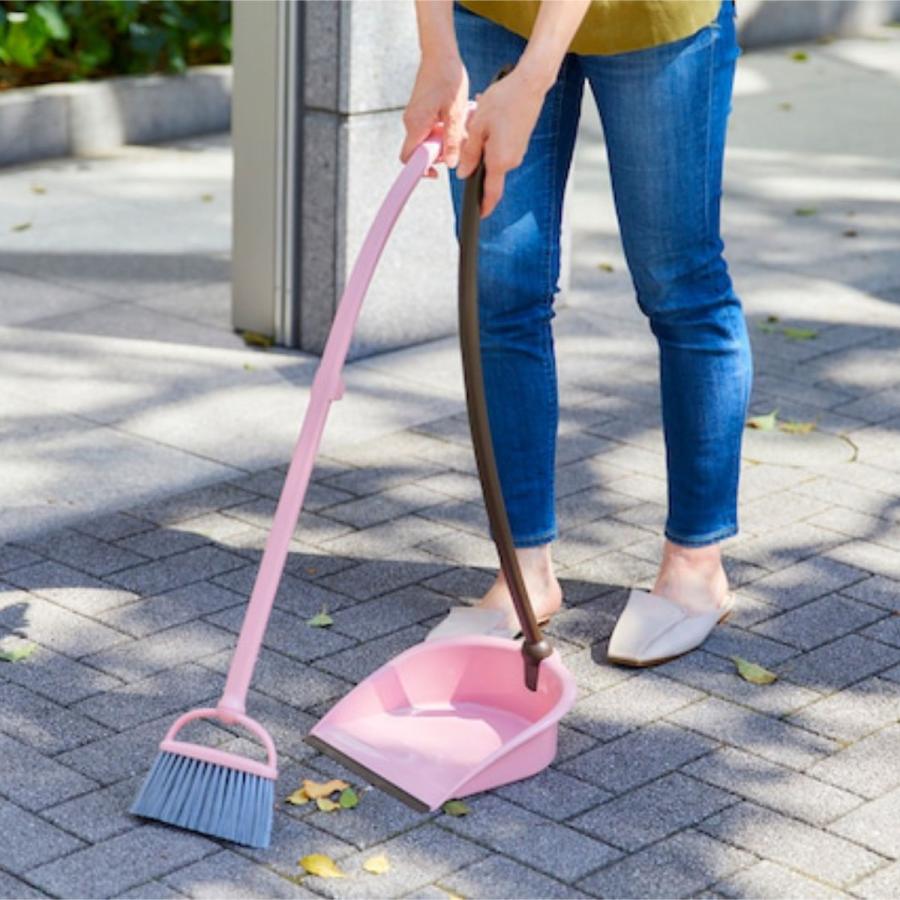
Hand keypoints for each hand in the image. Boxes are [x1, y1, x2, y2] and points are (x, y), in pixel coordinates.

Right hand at [400, 53, 468, 178]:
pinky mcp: (420, 112)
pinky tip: (455, 119)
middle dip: (439, 153)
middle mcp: (411, 122)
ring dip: (443, 140)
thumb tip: (451, 163)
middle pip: (421, 151)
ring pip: (427, 140)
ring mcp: (415, 117)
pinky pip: (429, 129)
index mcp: (416, 125)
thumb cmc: (448, 78)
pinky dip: (442, 130)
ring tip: (459, 127)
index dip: (420, 170)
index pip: (408, 159)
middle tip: (457, 143)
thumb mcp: (455, 112)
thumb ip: (452, 140)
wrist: (440, 53)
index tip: (436, 173)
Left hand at [456, 68, 546, 217]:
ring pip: (495, 158)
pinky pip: (502, 148)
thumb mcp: (478, 126)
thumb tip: (463, 173)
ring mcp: (518, 152)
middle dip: (478, 163)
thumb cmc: (504, 101)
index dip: (484, 206)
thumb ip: (470, 153)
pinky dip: (492, 139)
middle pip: (490, 173)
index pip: (491, 193)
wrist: (530, 84)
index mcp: (499, 161)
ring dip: (484, 147)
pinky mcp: (520, 142)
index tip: (479, 215)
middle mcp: (511, 161)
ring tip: (480, 121)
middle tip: (471, 135)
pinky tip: (490, 119)